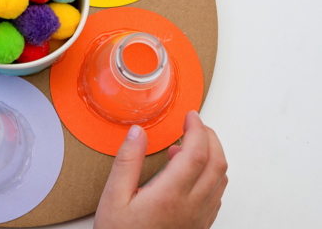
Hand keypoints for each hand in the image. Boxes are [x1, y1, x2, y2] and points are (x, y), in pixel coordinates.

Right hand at [94, 111, 227, 228]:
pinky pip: (217, 195)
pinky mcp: (199, 227)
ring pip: (221, 179)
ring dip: (212, 156)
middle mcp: (192, 206)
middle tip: (195, 125)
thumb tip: (136, 133)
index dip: (197, 128)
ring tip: (190, 146)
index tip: (190, 116)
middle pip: (217, 162)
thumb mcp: (113, 197)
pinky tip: (192, 175)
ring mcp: (199, 218)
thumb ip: (127, 161)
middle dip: (210, 137)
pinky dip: (211, 175)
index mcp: (170, 194)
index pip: (196, 152)